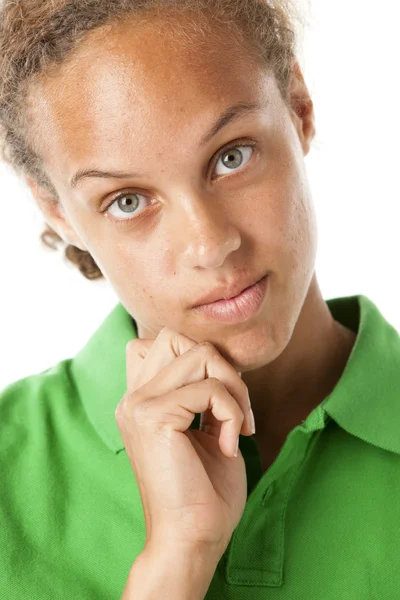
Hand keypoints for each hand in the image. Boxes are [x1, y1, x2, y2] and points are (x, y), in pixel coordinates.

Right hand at [115, 326, 254, 556]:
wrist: (193, 538)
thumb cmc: (205, 489)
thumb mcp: (204, 427)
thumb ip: (201, 390)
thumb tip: (218, 358)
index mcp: (141, 399)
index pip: (161, 342)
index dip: (198, 358)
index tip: (219, 400)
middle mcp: (133, 397)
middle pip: (179, 338)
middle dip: (221, 366)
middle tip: (236, 408)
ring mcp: (139, 404)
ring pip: (201, 354)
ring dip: (234, 388)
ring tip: (237, 427)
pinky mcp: (153, 417)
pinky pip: (210, 389)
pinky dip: (233, 412)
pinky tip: (229, 445)